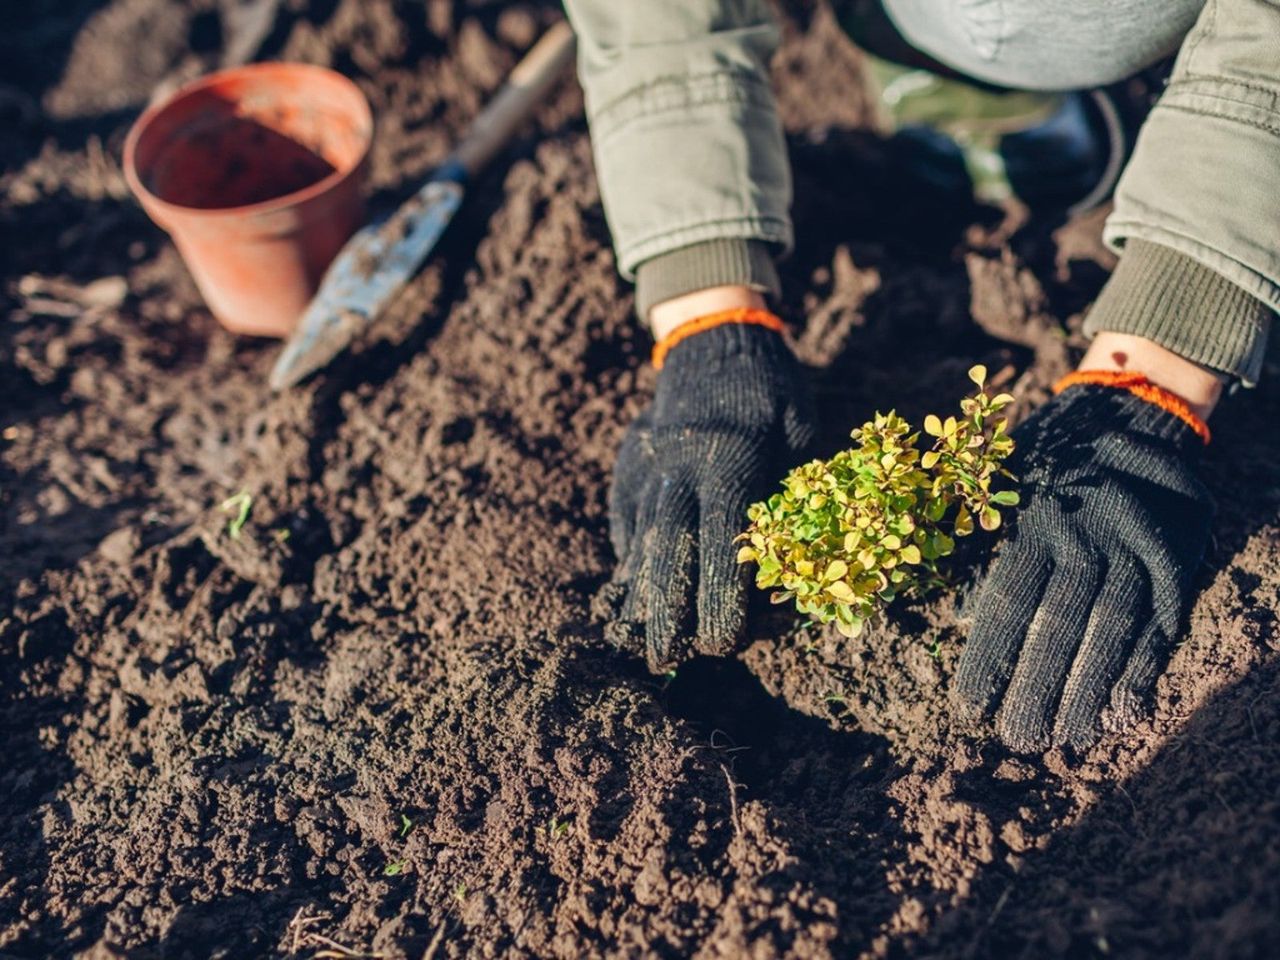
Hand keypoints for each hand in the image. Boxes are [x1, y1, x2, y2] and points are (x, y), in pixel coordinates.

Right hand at [604, 323, 813, 670]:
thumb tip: (797, 563)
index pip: (721, 536)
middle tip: (669, 661)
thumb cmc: (771, 390)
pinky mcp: (629, 468)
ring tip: (645, 645)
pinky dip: (630, 563)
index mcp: (730, 455)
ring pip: (640, 539)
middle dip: (667, 610)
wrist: (712, 338)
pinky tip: (632, 600)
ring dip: (642, 595)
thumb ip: (793, 490)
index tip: (723, 642)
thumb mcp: (801, 428)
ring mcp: (647, 466)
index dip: (720, 594)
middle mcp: (679, 465)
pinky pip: (626, 524)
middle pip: (668, 547)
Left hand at [953, 383, 1212, 750]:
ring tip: (1069, 736)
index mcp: (1033, 521)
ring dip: (1089, 688)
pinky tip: (1123, 710)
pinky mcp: (1177, 558)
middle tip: (1019, 739)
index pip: (1007, 602)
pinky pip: (1162, 623)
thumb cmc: (1045, 467)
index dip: (989, 658)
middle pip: (1061, 622)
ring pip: (1113, 628)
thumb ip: (976, 550)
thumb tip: (953, 619)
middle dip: (1038, 686)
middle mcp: (1086, 535)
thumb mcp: (1000, 491)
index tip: (969, 708)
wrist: (1128, 417)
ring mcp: (1137, 546)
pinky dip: (1143, 670)